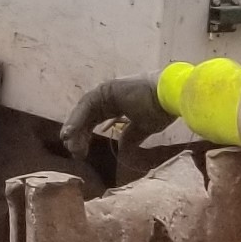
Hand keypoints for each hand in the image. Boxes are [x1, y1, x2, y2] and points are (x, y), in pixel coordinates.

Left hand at [54, 71, 173, 160]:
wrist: (171, 97)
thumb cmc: (161, 110)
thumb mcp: (144, 128)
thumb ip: (131, 137)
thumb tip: (123, 150)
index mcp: (118, 104)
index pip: (95, 120)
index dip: (86, 135)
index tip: (80, 151)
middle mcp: (109, 96)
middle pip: (87, 116)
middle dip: (79, 134)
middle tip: (74, 151)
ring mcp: (107, 91)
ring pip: (84, 111)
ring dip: (75, 128)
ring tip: (69, 144)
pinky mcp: (106, 90)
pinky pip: (87, 106)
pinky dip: (77, 119)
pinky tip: (70, 132)